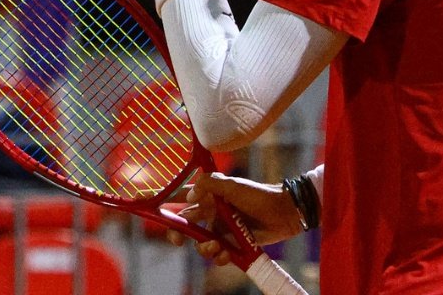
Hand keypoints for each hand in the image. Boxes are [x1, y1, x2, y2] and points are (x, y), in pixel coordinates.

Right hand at [167, 171, 303, 265]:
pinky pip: (218, 255)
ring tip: (217, 246)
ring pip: (202, 244)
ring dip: (204, 248)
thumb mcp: (233, 185)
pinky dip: (220, 257)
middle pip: (186, 226)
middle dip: (179, 235)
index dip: (167, 206)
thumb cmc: (259, 195)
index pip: (182, 199)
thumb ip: (210, 184)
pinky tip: (227, 254)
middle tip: (179, 240)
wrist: (283, 212)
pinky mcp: (233, 245)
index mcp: (209, 197)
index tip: (159, 215)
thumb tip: (189, 196)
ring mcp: (222, 230)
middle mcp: (212, 214)